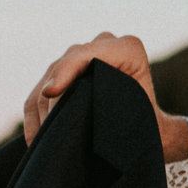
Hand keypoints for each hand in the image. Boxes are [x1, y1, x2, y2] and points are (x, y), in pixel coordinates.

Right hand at [23, 32, 187, 160]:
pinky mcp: (66, 72)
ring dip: (42, 111)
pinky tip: (36, 140)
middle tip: (49, 134)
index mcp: (128, 50)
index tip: (50, 93)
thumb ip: (117, 110)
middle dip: (53, 101)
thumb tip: (90, 118)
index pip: (88, 53)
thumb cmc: (150, 128)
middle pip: (64, 65)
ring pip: (48, 78)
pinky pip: (41, 92)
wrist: (149, 131)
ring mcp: (82, 55)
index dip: (66, 71)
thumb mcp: (143, 119)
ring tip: (44, 142)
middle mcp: (104, 44)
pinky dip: (36, 115)